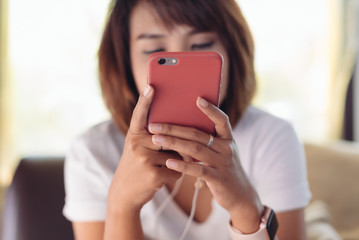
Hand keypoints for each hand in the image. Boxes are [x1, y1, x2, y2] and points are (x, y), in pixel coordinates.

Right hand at [107, 85, 181, 213]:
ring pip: (176, 154)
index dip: (145, 100)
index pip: (140, 114)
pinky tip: (163, 177)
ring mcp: (144, 159)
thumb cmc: (137, 165)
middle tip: (183, 146)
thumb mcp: (138, 148)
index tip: (151, 86)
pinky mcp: (153, 174)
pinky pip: (176, 169)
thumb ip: (152, 137)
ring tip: (162, 167)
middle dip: (178, 144)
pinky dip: (175, 174)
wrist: (124, 193)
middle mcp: (136, 144)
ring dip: (177, 161)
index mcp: (134, 135)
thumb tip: (180, 131)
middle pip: (169, 136)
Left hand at [148, 97, 262, 232]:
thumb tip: (183, 128)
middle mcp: (227, 148)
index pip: (221, 120)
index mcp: (228, 138)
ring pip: (195, 149)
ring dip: (173, 143)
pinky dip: (182, 165)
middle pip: (198, 134)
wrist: (240, 195)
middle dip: (174, 128)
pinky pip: (198, 169)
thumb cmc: (225, 169)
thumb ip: (208, 141)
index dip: (211, 109)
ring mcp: (223, 163)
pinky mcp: (218, 178)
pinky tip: (169, 162)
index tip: (197, 99)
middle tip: (154, 125)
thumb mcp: (221, 152)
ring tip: (156, 139)